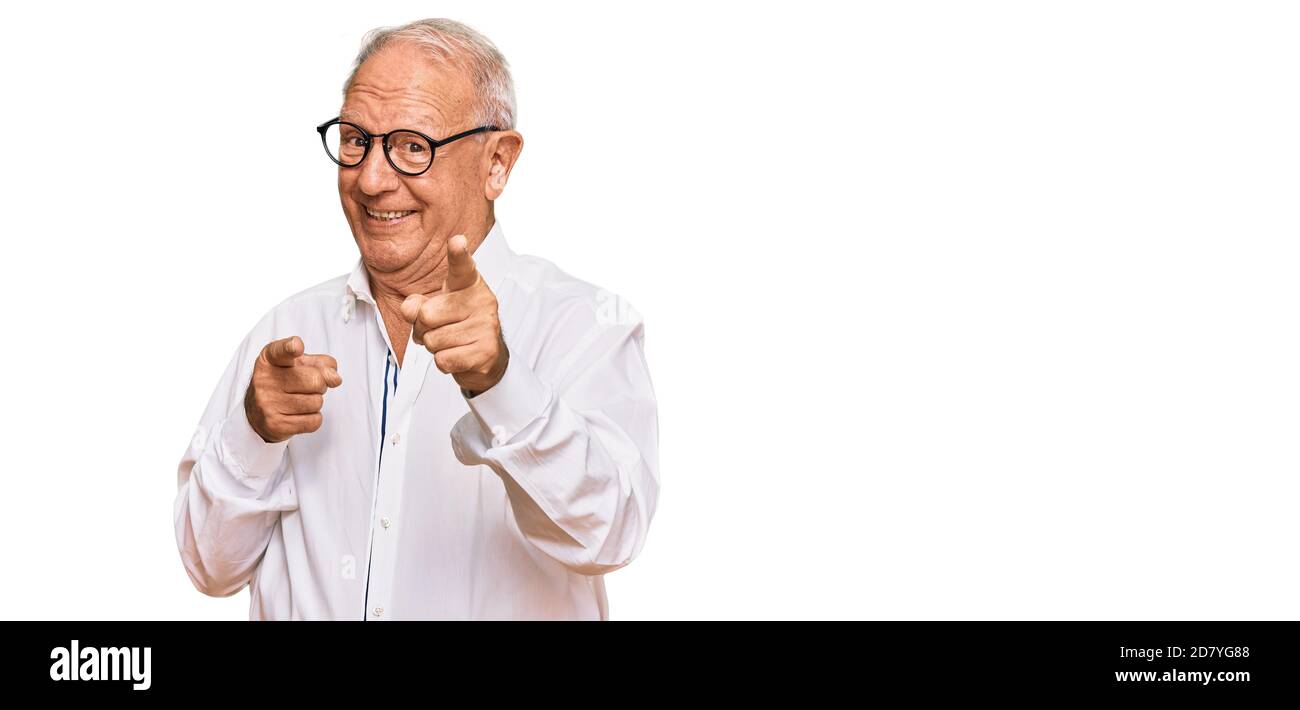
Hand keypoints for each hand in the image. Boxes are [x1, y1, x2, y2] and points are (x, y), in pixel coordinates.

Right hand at [244, 335, 342, 442]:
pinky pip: (314, 421)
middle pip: (315, 380)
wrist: (257, 413)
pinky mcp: (275, 424)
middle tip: (308, 386)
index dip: (291, 347)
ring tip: (300, 400)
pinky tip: (298, 414)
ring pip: (316, 402)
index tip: (297, 346)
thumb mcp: (300, 364)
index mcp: (269, 359)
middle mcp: (264, 379)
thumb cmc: (285, 381)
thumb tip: (335, 379)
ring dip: (316, 402)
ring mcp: (267, 403)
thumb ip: (322, 364)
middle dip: (321, 385)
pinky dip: (313, 418)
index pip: (281, 351)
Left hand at [401, 234, 508, 395]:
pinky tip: (459, 355)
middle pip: (427, 314)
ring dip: (434, 348)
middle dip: (423, 329)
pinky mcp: (487, 351)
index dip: (458, 254)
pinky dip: (444, 362)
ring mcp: (487, 325)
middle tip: (439, 329)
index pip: (461, 266)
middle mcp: (482, 301)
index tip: (457, 241)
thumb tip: (410, 309)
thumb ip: (416, 305)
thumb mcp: (433, 309)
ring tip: (451, 343)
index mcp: (468, 284)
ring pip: (433, 340)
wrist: (486, 358)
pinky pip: (443, 359)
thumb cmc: (457, 326)